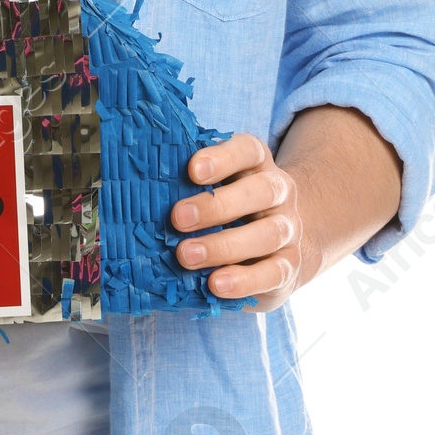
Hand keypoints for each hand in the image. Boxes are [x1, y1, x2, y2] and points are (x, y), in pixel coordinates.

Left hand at [170, 133, 306, 312]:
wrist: (281, 244)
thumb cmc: (231, 208)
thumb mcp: (218, 186)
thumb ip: (191, 182)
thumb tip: (145, 188)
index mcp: (257, 164)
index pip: (247, 150)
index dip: (222, 157)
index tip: (192, 169)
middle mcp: (279, 191)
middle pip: (259, 190)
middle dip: (216, 205)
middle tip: (177, 218)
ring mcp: (288, 229)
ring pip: (266, 233)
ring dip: (223, 246)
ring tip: (186, 256)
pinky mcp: (289, 266)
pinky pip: (272, 273)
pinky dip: (244, 280)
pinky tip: (216, 284)